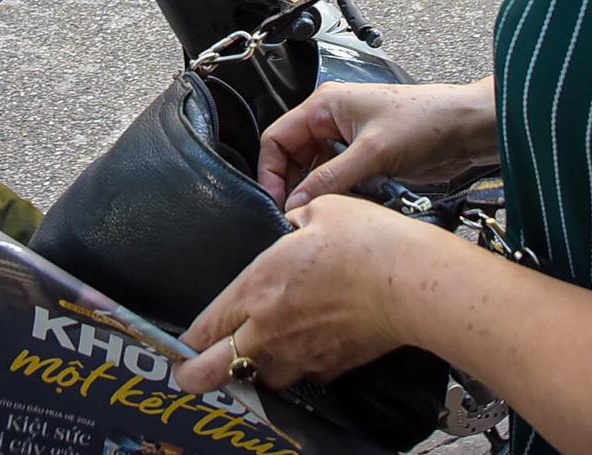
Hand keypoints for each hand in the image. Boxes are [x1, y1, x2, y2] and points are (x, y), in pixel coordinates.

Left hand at [174, 196, 428, 392]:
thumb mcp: (322, 211)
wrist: (409, 282)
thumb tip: (293, 223)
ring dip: (252, 371)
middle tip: (190, 377)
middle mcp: (269, 329)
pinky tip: (304, 352)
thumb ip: (296, 222)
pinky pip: (304, 377)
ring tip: (252, 360)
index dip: (188, 341)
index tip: (182, 344)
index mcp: (257, 287)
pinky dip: (298, 369)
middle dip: (195, 377)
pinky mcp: (331, 368)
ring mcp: (300, 354)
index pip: (207, 326)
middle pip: (215, 370)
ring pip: (260, 379)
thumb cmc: (365, 241)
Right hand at [260, 80, 496, 210]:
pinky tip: (344, 207)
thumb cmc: (426, 120)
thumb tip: (297, 201)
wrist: (466, 128)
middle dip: (291, 185)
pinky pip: (337, 180)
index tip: (275, 200)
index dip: (270, 171)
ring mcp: (349, 142)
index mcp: (325, 105)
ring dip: (316, 192)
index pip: (277, 138)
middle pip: (292, 157)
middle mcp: (332, 121)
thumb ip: (331, 179)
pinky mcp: (366, 159)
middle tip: (293, 214)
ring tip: (320, 212)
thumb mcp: (373, 153)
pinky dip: (336, 195)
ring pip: (314, 172)